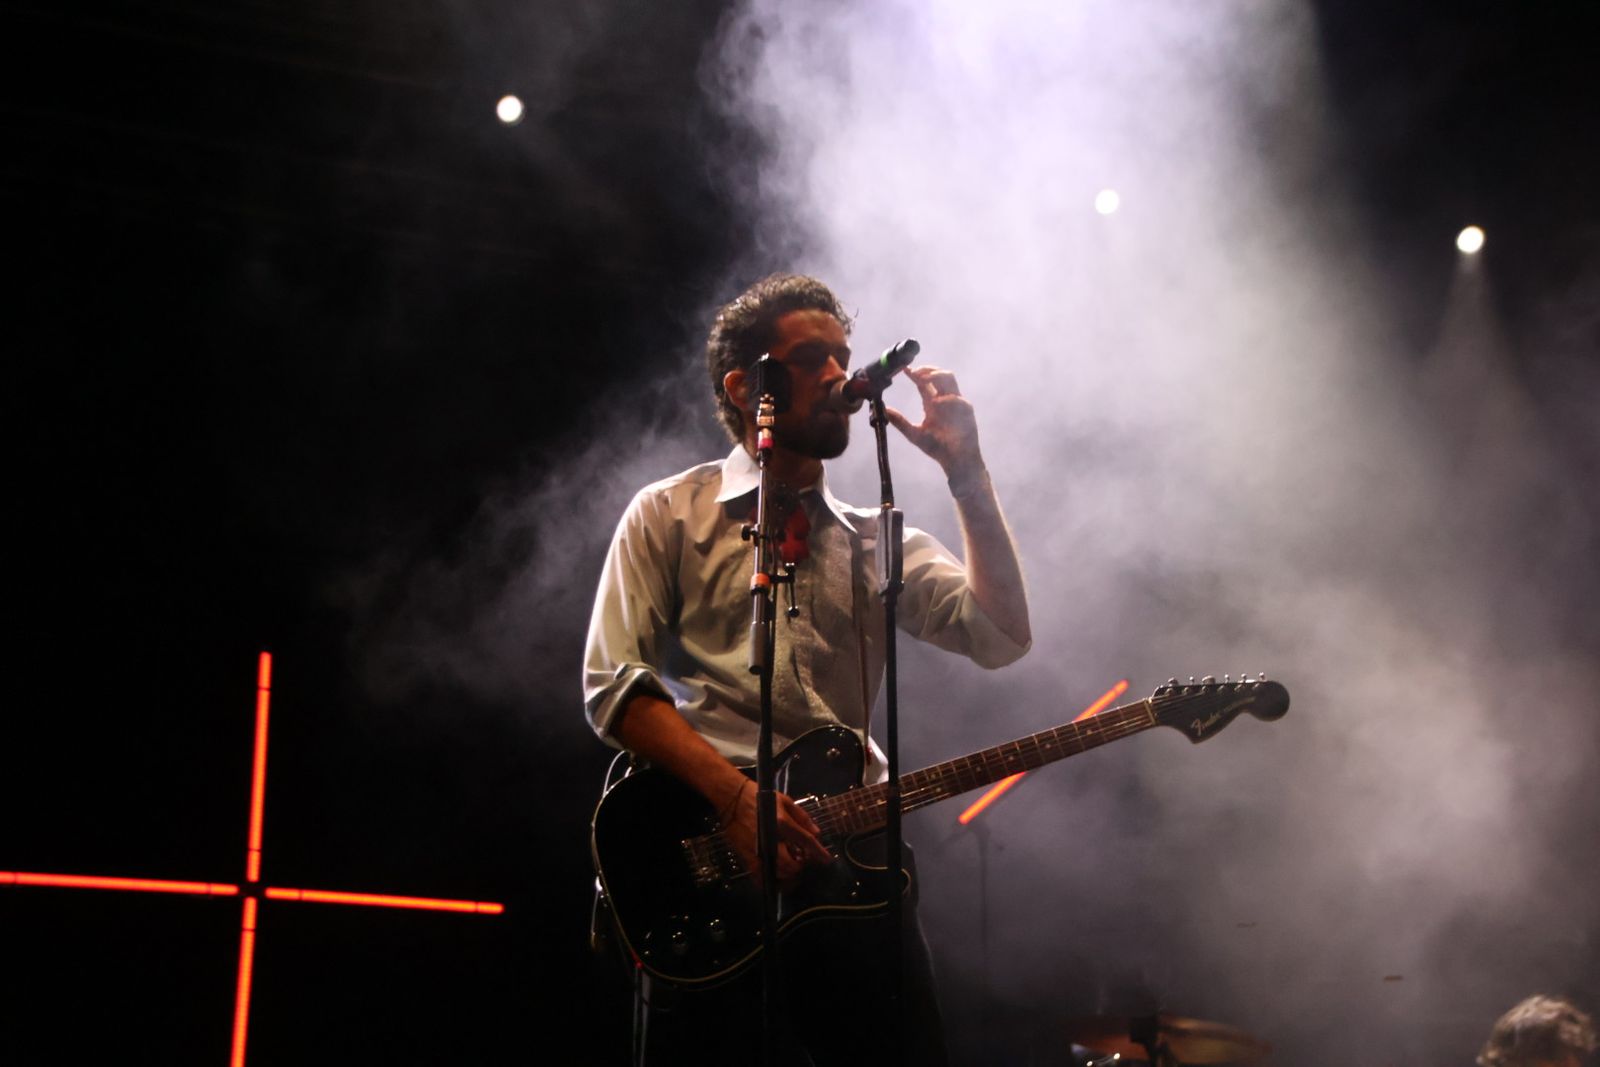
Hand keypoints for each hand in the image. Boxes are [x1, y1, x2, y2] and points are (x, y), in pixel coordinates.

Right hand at [721, 781, 831, 888]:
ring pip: (778, 874)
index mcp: (782, 824)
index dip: (819, 852)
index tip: (827, 860)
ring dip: (789, 874)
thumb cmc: (761, 799)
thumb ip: (802, 818)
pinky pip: (762, 879)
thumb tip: (816, 833)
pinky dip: (773, 882)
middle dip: (800, 866)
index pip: (806, 842)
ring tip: (791, 866)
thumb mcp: (784, 801)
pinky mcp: (748, 858)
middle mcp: (771, 841)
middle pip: (792, 865)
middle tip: (802, 860)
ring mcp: (758, 852)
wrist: (733, 800)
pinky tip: (778, 878)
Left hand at [883, 365, 983, 480]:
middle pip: (939, 374)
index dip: (915, 373)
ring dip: (937, 375)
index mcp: (932, 403)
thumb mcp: (914, 434)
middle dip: (927, 369)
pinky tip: (936, 403)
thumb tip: (884, 410)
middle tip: (914, 372)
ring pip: (950, 379)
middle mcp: (944, 399)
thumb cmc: (938, 447)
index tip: (904, 368)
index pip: (924, 383)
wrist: (955, 460)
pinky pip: (959, 399)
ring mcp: (957, 403)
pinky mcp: (967, 411)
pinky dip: (947, 398)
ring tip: (924, 378)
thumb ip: (900, 422)